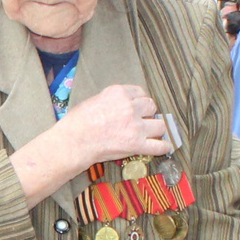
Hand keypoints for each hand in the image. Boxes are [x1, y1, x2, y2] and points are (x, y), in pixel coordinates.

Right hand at [56, 83, 171, 168]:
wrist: (74, 141)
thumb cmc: (78, 122)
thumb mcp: (95, 100)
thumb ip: (113, 100)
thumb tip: (122, 105)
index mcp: (119, 93)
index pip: (140, 93)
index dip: (140, 101)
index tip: (139, 107)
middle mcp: (130, 107)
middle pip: (152, 106)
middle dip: (148, 113)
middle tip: (143, 120)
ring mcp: (135, 126)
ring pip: (160, 125)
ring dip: (157, 129)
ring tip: (153, 134)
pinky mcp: (136, 145)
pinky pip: (159, 146)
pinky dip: (163, 147)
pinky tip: (164, 147)